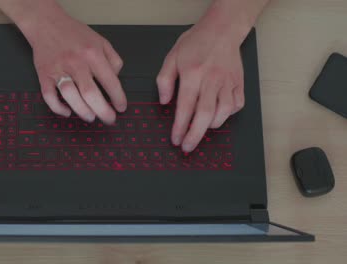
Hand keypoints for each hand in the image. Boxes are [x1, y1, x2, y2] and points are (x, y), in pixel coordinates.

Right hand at [25, 5, 125, 123]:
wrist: (46, 23)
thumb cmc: (74, 34)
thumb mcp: (101, 41)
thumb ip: (113, 59)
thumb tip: (116, 79)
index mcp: (93, 54)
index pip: (110, 81)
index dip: (118, 98)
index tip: (121, 107)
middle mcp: (76, 62)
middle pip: (91, 93)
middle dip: (103, 111)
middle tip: (109, 119)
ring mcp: (58, 69)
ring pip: (70, 96)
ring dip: (82, 111)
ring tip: (91, 117)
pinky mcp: (44, 75)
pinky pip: (49, 96)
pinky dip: (58, 108)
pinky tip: (67, 111)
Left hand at [157, 22, 244, 151]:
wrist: (222, 29)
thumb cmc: (196, 43)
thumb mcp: (172, 57)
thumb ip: (164, 80)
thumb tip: (164, 102)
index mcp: (193, 73)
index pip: (185, 107)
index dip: (180, 127)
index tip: (176, 139)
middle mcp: (212, 79)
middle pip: (205, 114)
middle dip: (195, 135)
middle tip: (187, 147)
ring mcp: (228, 81)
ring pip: (223, 112)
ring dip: (211, 125)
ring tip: (201, 128)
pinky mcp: (239, 82)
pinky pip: (236, 105)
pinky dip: (227, 114)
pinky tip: (218, 114)